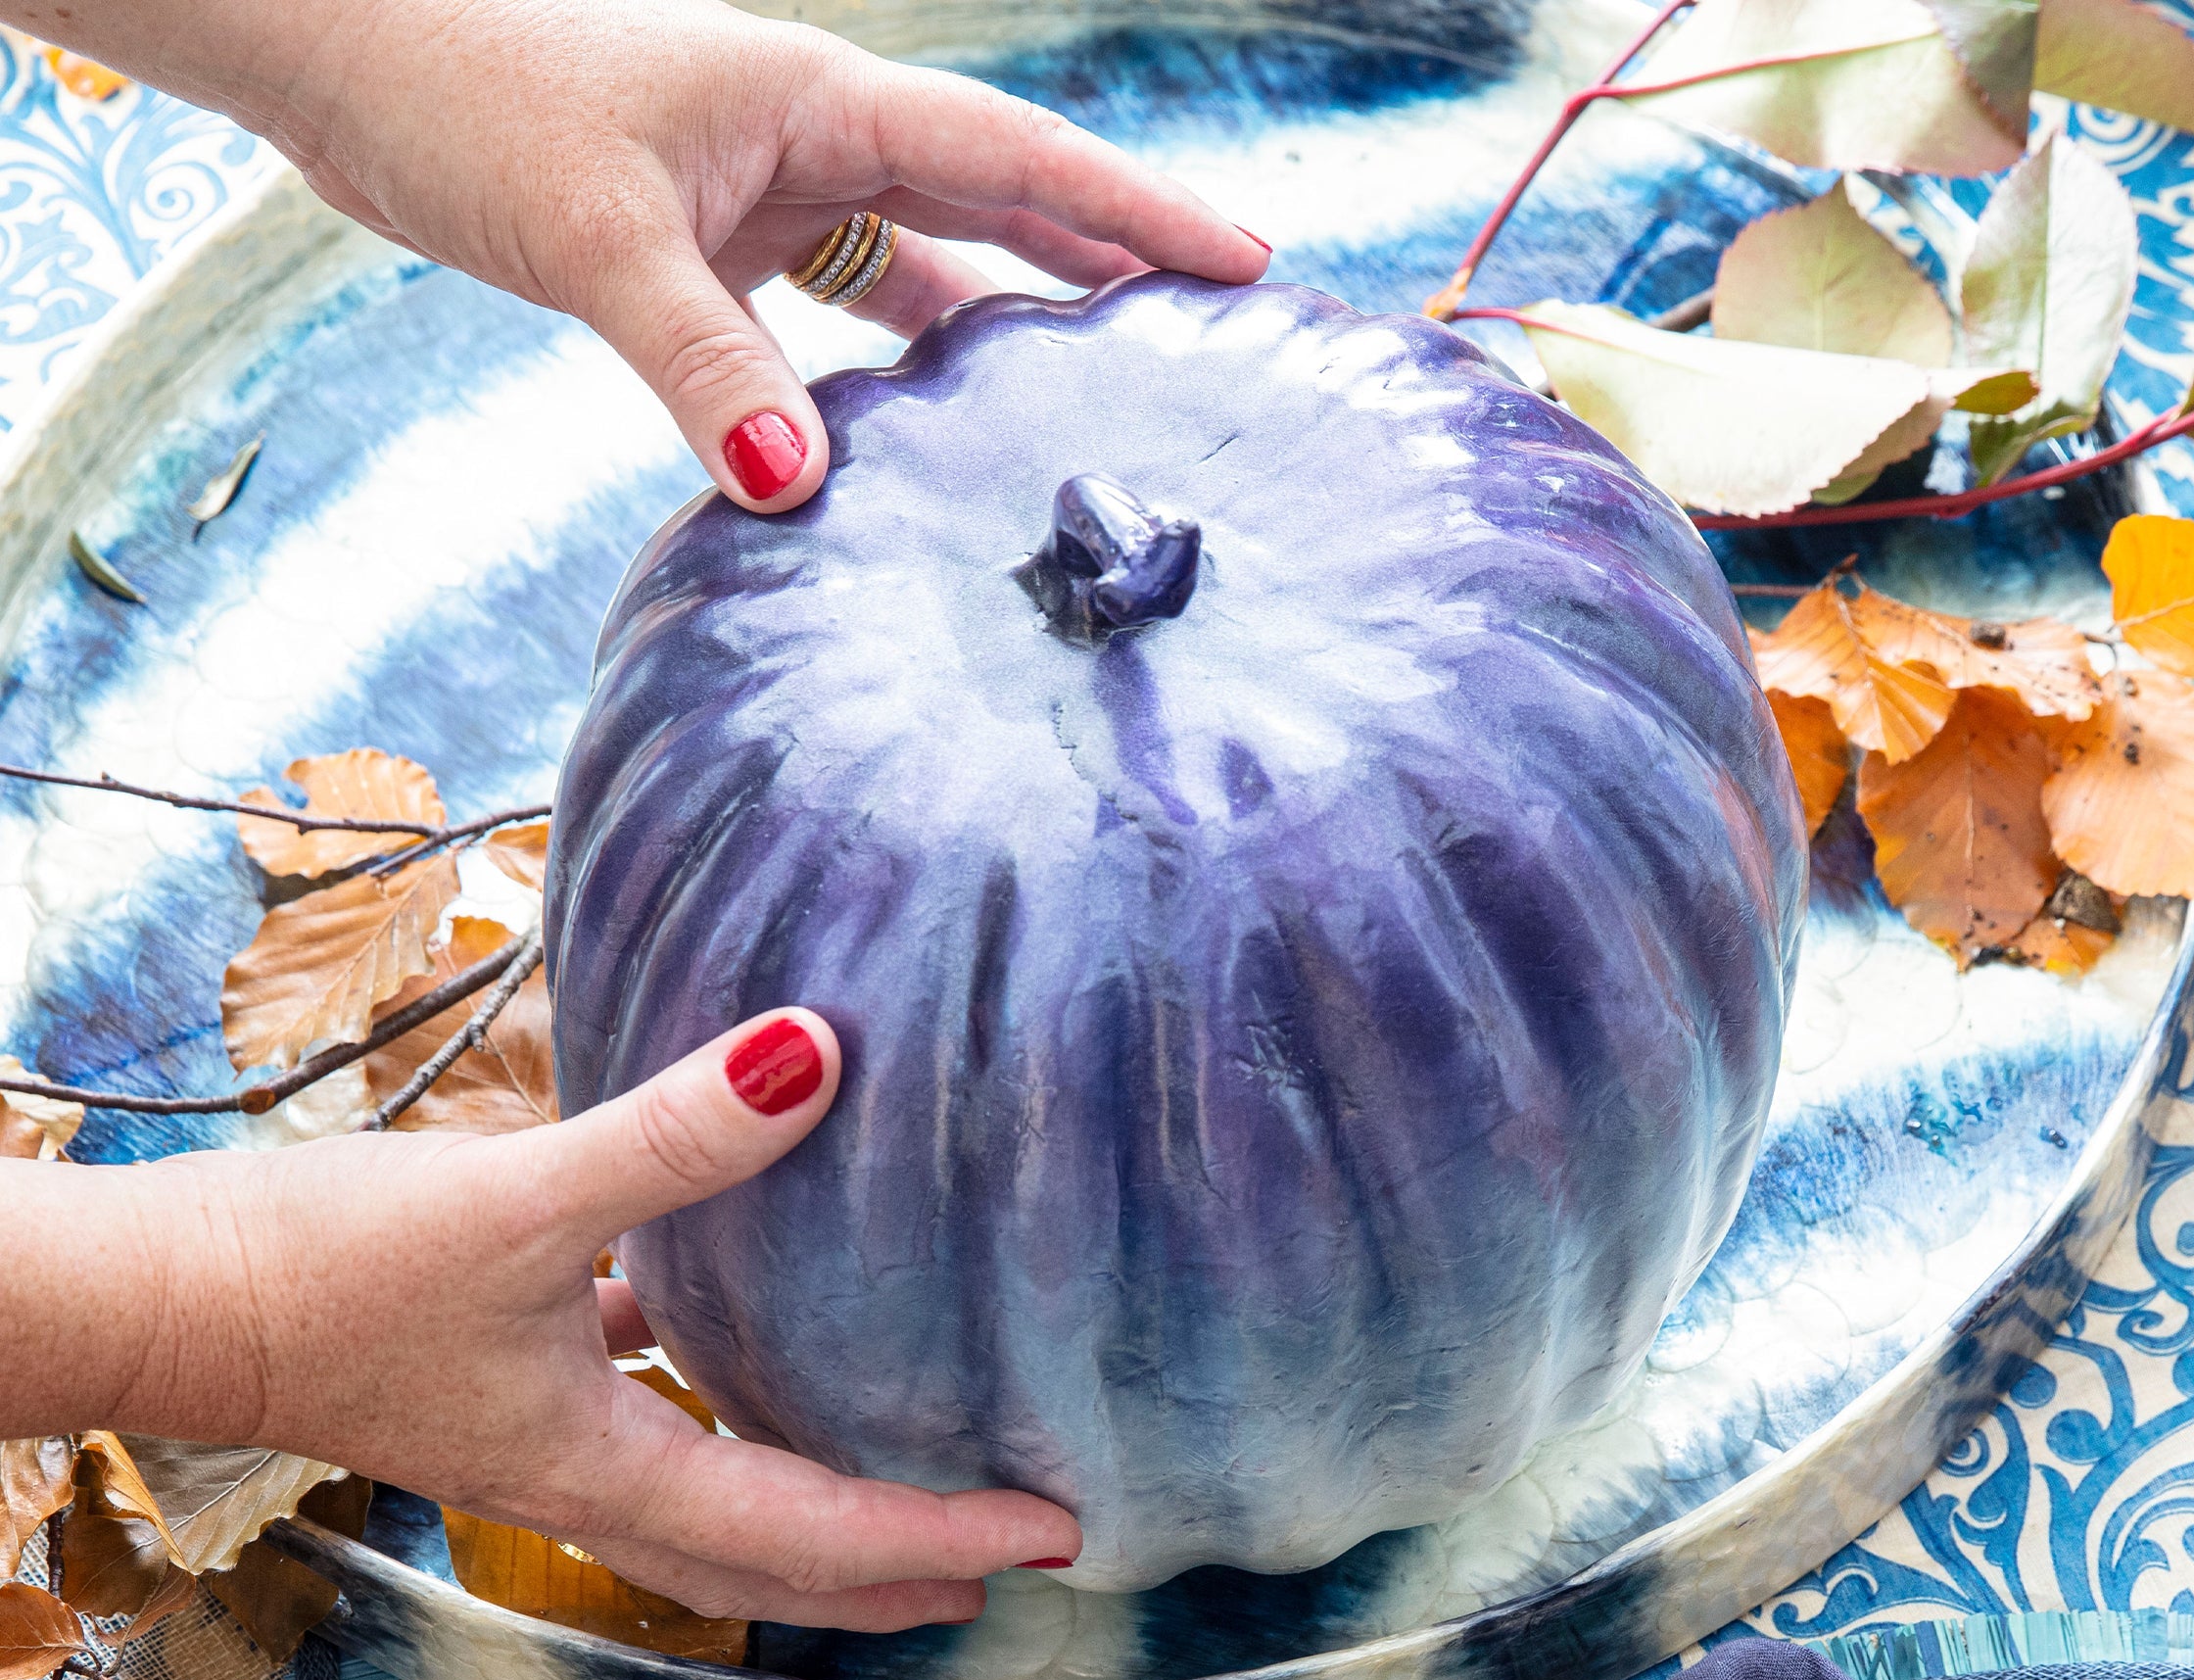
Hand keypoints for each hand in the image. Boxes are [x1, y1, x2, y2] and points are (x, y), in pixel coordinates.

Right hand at [28, 1012, 1078, 1629]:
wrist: (153, 1298)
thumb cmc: (315, 1270)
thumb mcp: (513, 1199)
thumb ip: (668, 1139)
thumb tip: (816, 1052)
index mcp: (609, 1472)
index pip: (818, 1532)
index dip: (945, 1535)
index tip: (1061, 1535)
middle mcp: (588, 1485)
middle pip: (778, 1564)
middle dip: (898, 1576)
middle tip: (1014, 1572)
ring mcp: (544, 1445)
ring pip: (719, 1508)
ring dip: (823, 1514)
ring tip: (913, 1495)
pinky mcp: (504, 1386)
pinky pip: (651, 1421)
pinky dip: (724, 1409)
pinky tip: (738, 1337)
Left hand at [34, 0, 1269, 510]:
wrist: (343, 68)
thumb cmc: (464, 105)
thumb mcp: (597, 241)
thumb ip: (706, 368)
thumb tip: (803, 494)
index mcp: (817, 99)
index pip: (1017, 161)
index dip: (1137, 215)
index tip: (1248, 264)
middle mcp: (814, 136)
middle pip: (1004, 205)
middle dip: (1116, 266)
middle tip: (1226, 337)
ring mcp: (772, 188)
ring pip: (934, 264)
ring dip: (1020, 325)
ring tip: (1120, 401)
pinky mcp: (722, 240)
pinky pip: (849, 311)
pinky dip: (905, 369)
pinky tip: (943, 438)